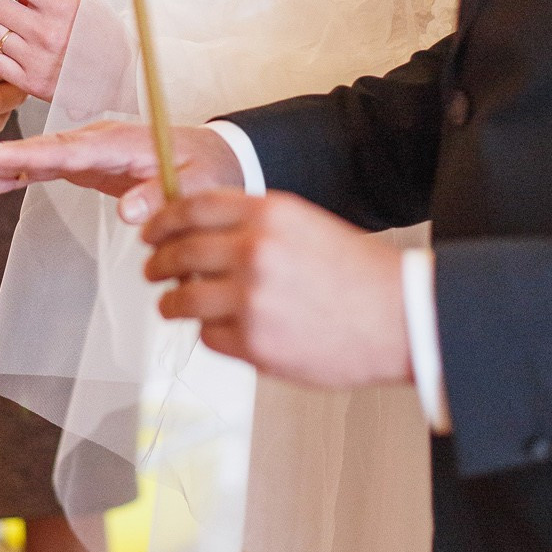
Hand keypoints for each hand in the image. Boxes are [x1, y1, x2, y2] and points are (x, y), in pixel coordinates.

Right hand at [0, 118, 244, 199]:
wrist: (209, 155)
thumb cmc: (201, 168)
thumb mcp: (190, 184)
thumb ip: (157, 195)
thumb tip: (127, 215)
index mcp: (119, 142)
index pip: (67, 150)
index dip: (28, 156)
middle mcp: (95, 141)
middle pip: (39, 149)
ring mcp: (86, 151)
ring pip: (34, 157)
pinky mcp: (83, 164)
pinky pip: (42, 169)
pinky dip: (14, 176)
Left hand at [142, 189, 411, 389]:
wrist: (401, 318)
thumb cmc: (357, 274)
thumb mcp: (304, 225)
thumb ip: (252, 224)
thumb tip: (196, 235)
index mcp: (268, 214)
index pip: (189, 208)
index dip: (161, 221)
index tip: (150, 232)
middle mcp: (254, 251)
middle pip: (178, 252)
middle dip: (156, 263)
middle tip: (152, 269)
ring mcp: (251, 299)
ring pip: (181, 299)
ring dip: (170, 302)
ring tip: (173, 304)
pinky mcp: (254, 344)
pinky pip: (207, 335)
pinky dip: (209, 332)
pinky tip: (222, 329)